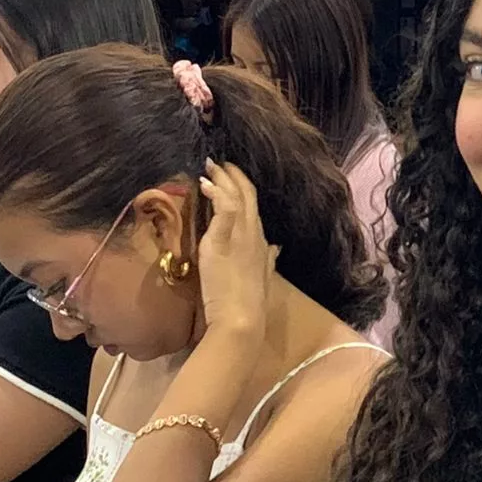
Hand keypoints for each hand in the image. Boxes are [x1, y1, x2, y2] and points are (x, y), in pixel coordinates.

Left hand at [196, 160, 277, 339]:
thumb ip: (269, 260)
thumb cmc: (250, 304)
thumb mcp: (264, 278)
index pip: (254, 207)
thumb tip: (276, 248)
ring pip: (236, 196)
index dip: (243, 188)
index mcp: (263, 242)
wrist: (242, 319)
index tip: (231, 176)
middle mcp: (255, 234)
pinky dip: (215, 192)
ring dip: (223, 178)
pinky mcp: (223, 239)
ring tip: (210, 165)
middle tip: (219, 162)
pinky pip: (224, 208)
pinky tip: (205, 183)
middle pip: (248, 195)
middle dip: (233, 175)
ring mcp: (241, 235)